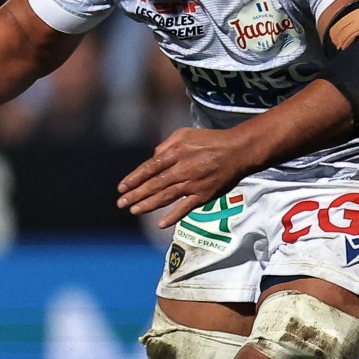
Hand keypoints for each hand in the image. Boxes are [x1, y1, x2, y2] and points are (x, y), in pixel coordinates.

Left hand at [116, 127, 261, 227]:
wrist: (238, 151)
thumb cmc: (209, 140)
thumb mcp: (184, 134)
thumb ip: (165, 146)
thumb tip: (152, 159)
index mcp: (175, 153)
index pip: (149, 168)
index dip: (134, 179)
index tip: (121, 187)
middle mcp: (181, 170)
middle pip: (153, 184)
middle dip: (135, 195)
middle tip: (121, 203)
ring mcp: (193, 184)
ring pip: (165, 197)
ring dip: (148, 205)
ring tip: (133, 211)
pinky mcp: (204, 195)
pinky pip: (186, 208)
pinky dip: (173, 216)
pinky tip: (160, 223)